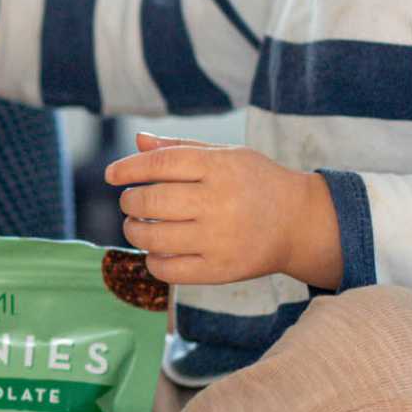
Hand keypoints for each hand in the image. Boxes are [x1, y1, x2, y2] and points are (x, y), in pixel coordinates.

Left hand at [103, 134, 343, 289]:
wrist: (300, 222)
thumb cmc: (255, 183)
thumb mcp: (226, 155)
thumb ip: (181, 148)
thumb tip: (138, 141)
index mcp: (220, 167)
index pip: (160, 164)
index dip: (129, 168)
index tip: (111, 175)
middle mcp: (219, 202)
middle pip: (152, 201)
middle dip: (130, 202)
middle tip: (130, 202)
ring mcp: (220, 239)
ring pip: (154, 237)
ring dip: (134, 231)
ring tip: (137, 225)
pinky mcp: (220, 270)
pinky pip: (168, 270)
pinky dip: (152, 260)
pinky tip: (156, 250)